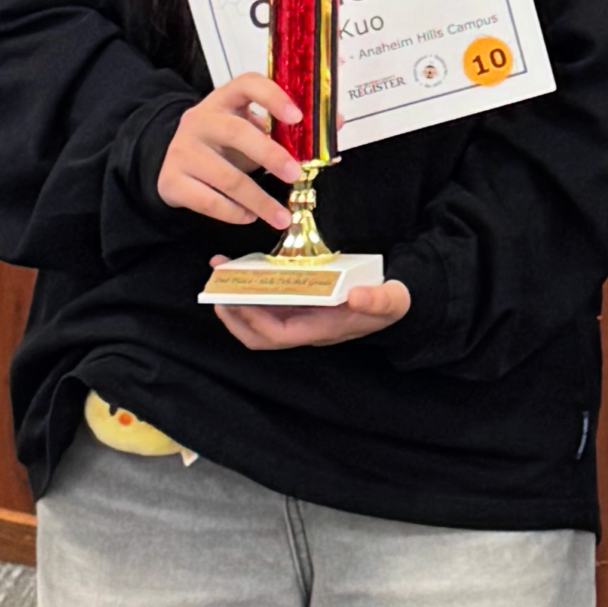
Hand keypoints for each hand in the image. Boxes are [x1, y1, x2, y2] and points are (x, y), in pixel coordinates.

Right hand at [158, 75, 305, 231]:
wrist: (170, 156)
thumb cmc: (224, 139)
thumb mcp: (250, 124)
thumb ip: (286, 124)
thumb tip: (335, 122)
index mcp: (226, 98)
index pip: (249, 84)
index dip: (274, 97)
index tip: (298, 117)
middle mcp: (200, 119)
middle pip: (237, 133)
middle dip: (271, 155)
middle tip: (295, 173)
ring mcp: (183, 150)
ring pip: (225, 177)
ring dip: (258, 199)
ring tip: (281, 215)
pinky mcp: (171, 181)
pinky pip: (206, 200)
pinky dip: (232, 212)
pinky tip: (249, 216)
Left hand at [210, 271, 411, 349]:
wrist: (392, 307)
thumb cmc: (388, 305)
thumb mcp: (390, 301)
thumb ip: (377, 300)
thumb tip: (358, 296)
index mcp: (319, 330)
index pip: (275, 336)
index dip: (252, 321)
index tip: (236, 299)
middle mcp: (304, 328)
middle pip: (257, 335)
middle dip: (233, 315)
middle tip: (216, 287)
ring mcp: (300, 318)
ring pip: (258, 319)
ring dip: (236, 301)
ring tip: (222, 273)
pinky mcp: (300, 306)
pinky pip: (268, 304)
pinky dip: (252, 291)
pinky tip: (245, 270)